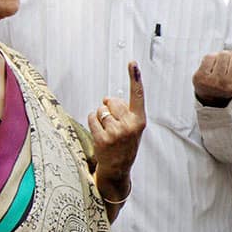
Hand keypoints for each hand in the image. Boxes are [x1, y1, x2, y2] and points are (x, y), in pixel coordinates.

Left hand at [89, 62, 145, 184]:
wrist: (118, 168)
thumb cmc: (125, 144)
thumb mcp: (133, 128)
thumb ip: (125, 111)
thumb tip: (108, 99)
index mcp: (140, 120)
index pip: (138, 95)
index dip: (135, 77)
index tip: (132, 63)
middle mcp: (129, 125)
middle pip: (112, 101)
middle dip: (108, 106)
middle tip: (112, 121)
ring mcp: (116, 132)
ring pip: (100, 110)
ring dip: (100, 117)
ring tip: (107, 131)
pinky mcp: (103, 139)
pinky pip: (92, 119)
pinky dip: (92, 122)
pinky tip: (99, 133)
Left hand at [192, 31, 231, 106]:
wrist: (212, 98)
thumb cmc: (230, 84)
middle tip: (230, 66)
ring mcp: (216, 82)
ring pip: (223, 54)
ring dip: (222, 58)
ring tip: (220, 68)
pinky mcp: (202, 78)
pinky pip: (210, 57)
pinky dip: (210, 60)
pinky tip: (211, 69)